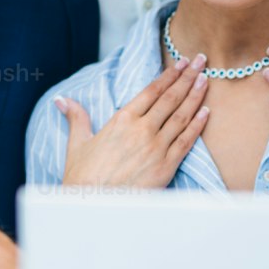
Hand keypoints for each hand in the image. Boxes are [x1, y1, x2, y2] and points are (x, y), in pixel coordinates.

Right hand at [56, 56, 209, 189]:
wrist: (92, 207)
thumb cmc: (83, 178)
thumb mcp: (78, 144)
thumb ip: (77, 118)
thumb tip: (62, 100)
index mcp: (122, 120)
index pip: (151, 91)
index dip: (169, 75)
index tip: (181, 64)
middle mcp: (142, 130)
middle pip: (171, 98)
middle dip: (188, 77)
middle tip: (201, 61)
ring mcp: (157, 148)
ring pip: (182, 116)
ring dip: (196, 96)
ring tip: (206, 79)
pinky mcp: (166, 166)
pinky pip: (186, 141)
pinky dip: (198, 125)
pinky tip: (206, 112)